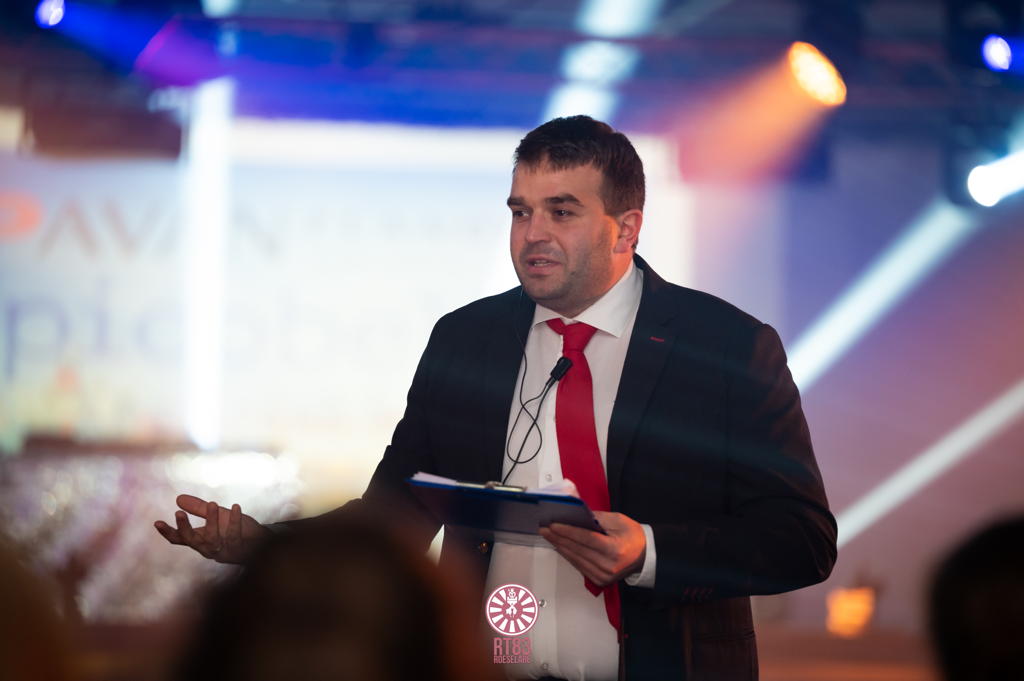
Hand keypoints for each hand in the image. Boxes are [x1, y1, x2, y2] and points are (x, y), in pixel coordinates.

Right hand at [154, 494, 269, 563]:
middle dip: (185, 528)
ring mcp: (225, 552)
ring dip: (212, 521)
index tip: (157, 522)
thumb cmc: (238, 530)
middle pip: (193, 542)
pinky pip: (235, 536)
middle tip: (178, 513)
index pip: (180, 539)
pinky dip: (234, 521)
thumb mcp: (217, 516)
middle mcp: (210, 549)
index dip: (168, 532)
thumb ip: (200, 509)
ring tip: (213, 504)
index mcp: (201, 541)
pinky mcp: (240, 551)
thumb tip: (178, 498)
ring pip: (214, 540)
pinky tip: (235, 507)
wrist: (264, 541)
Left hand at [538, 511, 645, 585]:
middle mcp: (608, 566)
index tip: (553, 525)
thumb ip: (596, 518)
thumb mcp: (618, 520)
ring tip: (549, 535)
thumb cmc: (634, 537)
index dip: (567, 531)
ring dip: (560, 546)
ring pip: (575, 559)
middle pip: (577, 550)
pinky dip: (568, 555)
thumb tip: (575, 514)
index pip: (585, 539)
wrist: (645, 555)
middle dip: (558, 537)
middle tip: (545, 528)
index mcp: (615, 550)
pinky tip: (560, 546)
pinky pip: (578, 566)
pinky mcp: (599, 580)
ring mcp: (603, 575)